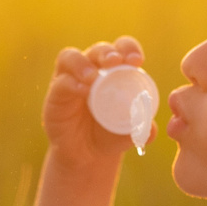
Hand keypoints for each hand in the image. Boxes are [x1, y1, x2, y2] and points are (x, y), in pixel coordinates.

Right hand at [41, 36, 145, 166]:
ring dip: (82, 63)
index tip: (137, 60)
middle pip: (97, 50)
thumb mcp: (131, 133)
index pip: (120, 49)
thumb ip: (142, 128)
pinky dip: (71, 83)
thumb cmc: (110, 136)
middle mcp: (90, 69)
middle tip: (115, 61)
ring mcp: (70, 79)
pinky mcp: (56, 95)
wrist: (86, 156)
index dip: (128, 48)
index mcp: (113, 71)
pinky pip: (61, 82)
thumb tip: (150, 125)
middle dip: (106, 52)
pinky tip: (82, 91)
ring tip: (92, 77)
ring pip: (70, 57)